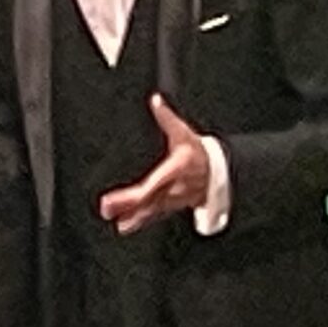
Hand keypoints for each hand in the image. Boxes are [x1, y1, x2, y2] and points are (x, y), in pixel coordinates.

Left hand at [98, 96, 211, 234]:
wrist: (219, 169)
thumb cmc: (199, 151)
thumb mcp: (184, 133)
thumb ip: (167, 118)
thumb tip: (156, 100)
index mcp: (175, 169)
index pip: (152, 183)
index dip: (134, 193)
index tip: (116, 196)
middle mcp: (174, 187)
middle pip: (149, 199)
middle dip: (129, 207)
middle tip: (107, 210)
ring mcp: (174, 198)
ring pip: (153, 210)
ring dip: (135, 218)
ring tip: (118, 224)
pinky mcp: (173, 204)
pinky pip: (156, 214)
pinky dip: (142, 221)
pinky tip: (126, 226)